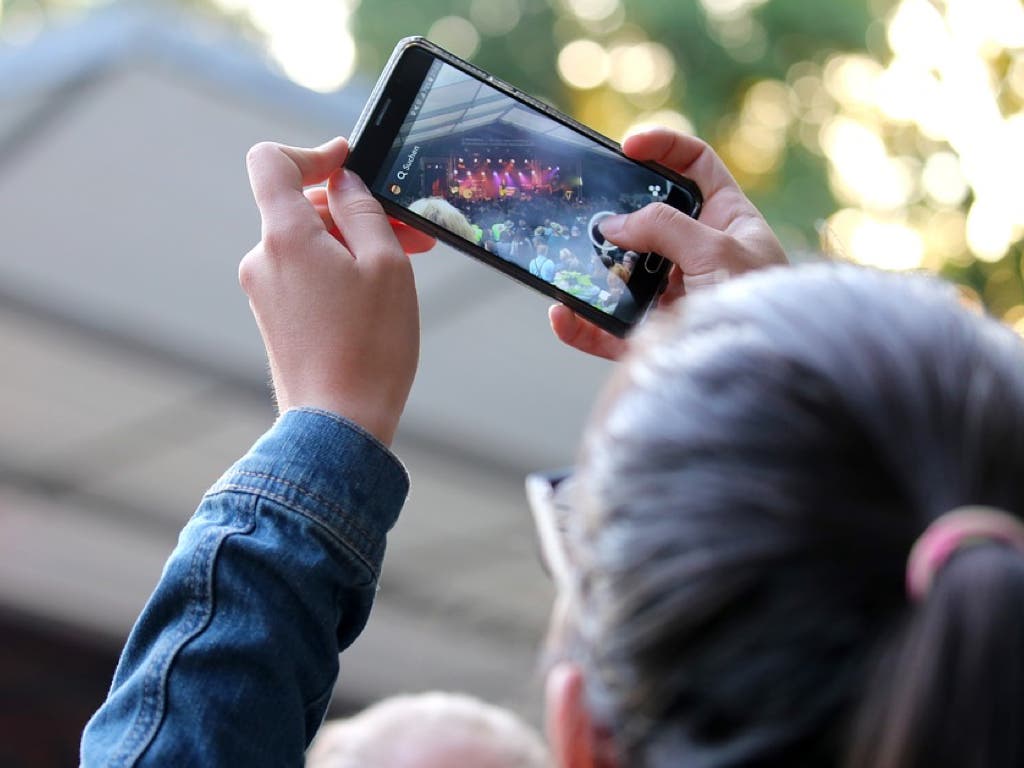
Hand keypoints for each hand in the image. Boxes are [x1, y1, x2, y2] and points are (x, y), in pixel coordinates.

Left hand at [239, 137, 418, 444]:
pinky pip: (305, 276)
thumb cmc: (369, 347)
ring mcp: (264, 292)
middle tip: (410, 230)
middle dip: (355, 210)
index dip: (312, 153)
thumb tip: (344, 182)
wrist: (339, 425)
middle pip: (302, 207)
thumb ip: (363, 210)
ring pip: (310, 245)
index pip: (271, 162)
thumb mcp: (385, 265)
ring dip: (354, 244)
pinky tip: (377, 294)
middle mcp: (264, 259)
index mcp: (285, 236)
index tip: (347, 162)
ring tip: (405, 265)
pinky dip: (339, 272)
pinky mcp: (275, 319)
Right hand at [550, 129, 786, 359]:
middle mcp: (698, 254)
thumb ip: (664, 227)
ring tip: (567, 266)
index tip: (627, 147)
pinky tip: (562, 315)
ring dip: (593, 271)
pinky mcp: (654, 337)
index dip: (664, 147)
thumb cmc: (761, 305)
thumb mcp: (718, 249)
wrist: (767, 372)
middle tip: (585, 209)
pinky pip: (608, 327)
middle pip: (647, 221)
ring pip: (622, 275)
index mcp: (728, 220)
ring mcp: (674, 296)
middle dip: (616, 215)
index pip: (695, 167)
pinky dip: (581, 324)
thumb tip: (613, 226)